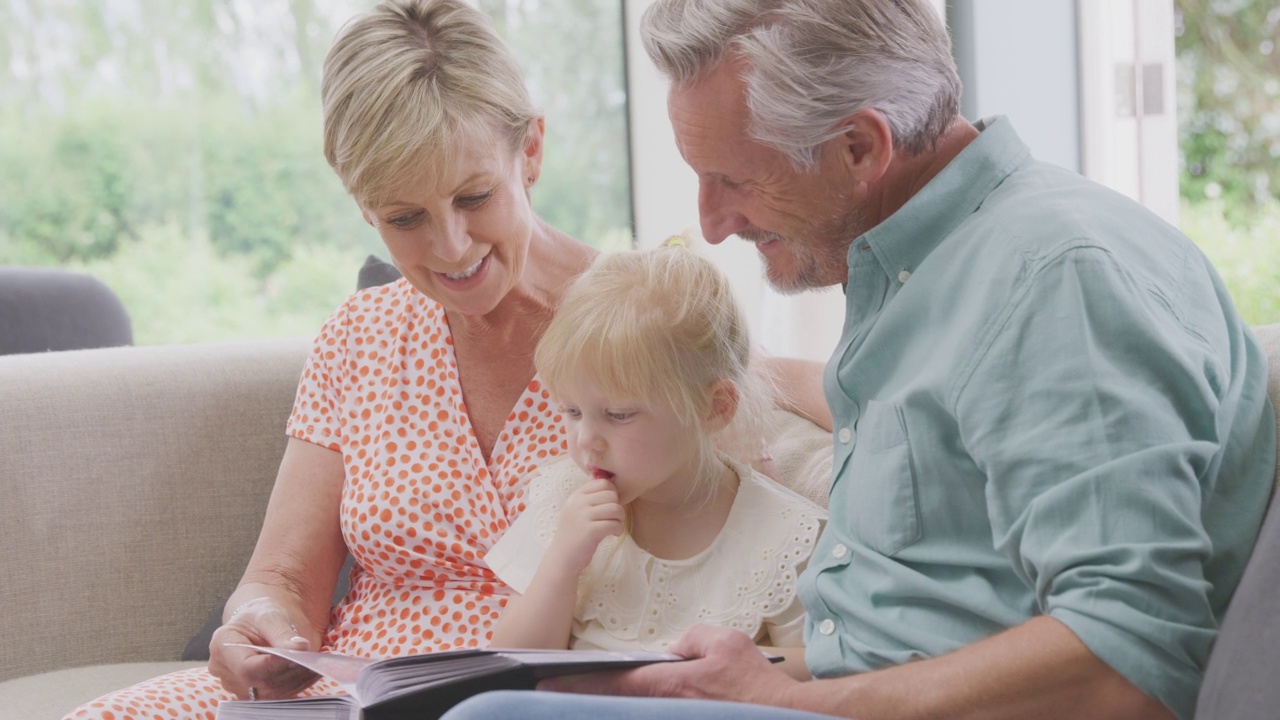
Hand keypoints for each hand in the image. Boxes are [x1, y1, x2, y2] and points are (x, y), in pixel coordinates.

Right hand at [207, 596, 317, 699]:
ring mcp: (238, 686)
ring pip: (271, 693)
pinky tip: (311, 671)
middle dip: (290, 671)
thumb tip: (300, 648)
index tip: (297, 658)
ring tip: (316, 664)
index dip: (273, 665)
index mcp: (222, 645)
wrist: (258, 623)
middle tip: (313, 660)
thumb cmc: (260, 615)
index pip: (247, 666)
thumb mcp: (269, 615)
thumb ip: (282, 632)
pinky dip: (297, 684)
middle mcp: (225, 671)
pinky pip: (277, 695)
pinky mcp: (253, 693)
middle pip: (260, 682)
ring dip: (296, 679)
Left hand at [540, 624, 798, 704]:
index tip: (548, 680)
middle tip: (548, 687)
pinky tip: (620, 699)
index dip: (578, 681)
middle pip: (614, 700)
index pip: (612, 682)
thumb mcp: (722, 641)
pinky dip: (631, 706)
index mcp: (669, 682)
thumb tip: (672, 649)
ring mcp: (675, 714)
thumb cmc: (753, 679)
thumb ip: (690, 638)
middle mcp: (666, 704)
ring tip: (578, 690)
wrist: (779, 713)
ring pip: (630, 709)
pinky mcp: (685, 716)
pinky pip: (651, 712)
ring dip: (605, 700)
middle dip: (581, 692)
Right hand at [547, 478, 623, 574]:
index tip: (609, 506)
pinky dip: (618, 529)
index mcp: (576, 496)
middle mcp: (578, 503)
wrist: (562, 557)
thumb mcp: (576, 509)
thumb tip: (599, 474)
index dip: (612, 493)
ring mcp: (583, 516)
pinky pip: (614, 524)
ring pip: (615, 508)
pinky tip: (613, 534)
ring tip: (614, 526)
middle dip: (617, 507)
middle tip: (613, 519)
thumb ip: (587, 493)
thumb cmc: (573, 533)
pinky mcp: (590, 531)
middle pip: (611, 495)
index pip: (603, 483)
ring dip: (619, 519)